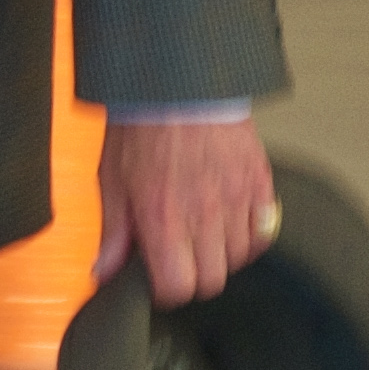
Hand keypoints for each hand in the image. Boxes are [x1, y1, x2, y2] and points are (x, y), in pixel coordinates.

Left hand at [94, 118, 276, 307]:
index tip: (160, 276)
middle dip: (194, 275)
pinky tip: (230, 221)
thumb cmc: (143, 124)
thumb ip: (113, 232)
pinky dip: (250, 235)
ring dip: (221, 255)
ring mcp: (236, 199)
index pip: (178, 288)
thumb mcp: (113, 179)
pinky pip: (265, 232)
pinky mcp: (258, 182)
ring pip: (238, 259)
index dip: (166, 289)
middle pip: (212, 281)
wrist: (178, 80)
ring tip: (203, 233)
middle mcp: (203, 213)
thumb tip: (104, 271)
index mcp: (162, 217)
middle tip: (181, 255)